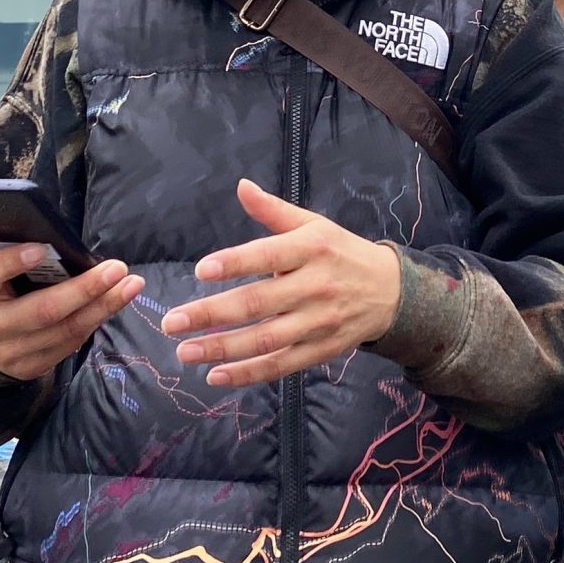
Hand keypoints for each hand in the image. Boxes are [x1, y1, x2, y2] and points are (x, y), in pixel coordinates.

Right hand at [0, 239, 143, 382]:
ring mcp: (10, 352)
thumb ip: (15, 255)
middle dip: (85, 289)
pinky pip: (71, 344)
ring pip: (65, 330)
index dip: (13, 262)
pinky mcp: (30, 368)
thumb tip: (55, 238)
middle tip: (117, 268)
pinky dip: (95, 320)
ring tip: (130, 285)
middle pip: (43, 310)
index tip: (41, 249)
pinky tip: (114, 303)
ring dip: (104, 306)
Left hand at [160, 178, 402, 386]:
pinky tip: (216, 376)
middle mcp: (315, 286)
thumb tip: (240, 186)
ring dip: (222, 349)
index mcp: (312, 249)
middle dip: (211, 314)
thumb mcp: (313, 225)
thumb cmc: (341, 252)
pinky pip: (280, 365)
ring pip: (266, 340)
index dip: (235, 263)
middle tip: (172, 322)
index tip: (200, 270)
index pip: (268, 255)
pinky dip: (248, 374)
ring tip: (184, 351)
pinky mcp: (320, 350)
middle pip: (258, 303)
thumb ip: (273, 211)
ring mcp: (318, 322)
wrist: (391, 291)